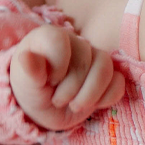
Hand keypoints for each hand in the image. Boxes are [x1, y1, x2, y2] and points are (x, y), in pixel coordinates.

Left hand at [9, 25, 124, 130]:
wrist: (42, 108)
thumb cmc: (30, 90)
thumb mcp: (25, 84)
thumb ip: (29, 70)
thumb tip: (26, 57)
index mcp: (50, 37)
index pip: (60, 41)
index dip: (57, 66)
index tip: (47, 81)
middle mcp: (75, 42)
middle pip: (86, 60)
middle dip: (72, 88)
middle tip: (57, 101)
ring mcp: (93, 58)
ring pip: (106, 68)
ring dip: (90, 94)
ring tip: (74, 106)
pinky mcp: (107, 76)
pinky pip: (118, 82)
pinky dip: (107, 97)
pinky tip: (93, 106)